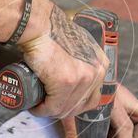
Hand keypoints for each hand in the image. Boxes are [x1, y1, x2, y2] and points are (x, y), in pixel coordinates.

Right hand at [18, 2, 108, 117]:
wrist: (40, 25)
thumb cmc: (53, 32)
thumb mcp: (79, 45)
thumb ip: (83, 59)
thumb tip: (74, 72)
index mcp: (101, 65)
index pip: (92, 97)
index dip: (74, 103)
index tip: (61, 103)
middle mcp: (96, 73)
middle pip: (80, 106)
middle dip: (62, 110)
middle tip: (47, 106)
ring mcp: (82, 79)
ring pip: (66, 109)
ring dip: (50, 111)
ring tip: (39, 106)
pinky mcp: (65, 83)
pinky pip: (53, 106)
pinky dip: (42, 110)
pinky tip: (36, 107)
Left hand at [62, 84, 137, 137]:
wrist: (72, 68)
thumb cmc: (70, 89)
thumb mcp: (67, 112)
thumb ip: (71, 134)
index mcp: (108, 101)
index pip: (125, 129)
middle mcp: (121, 96)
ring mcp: (124, 93)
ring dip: (136, 132)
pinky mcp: (122, 93)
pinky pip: (136, 112)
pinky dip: (129, 124)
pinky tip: (113, 129)